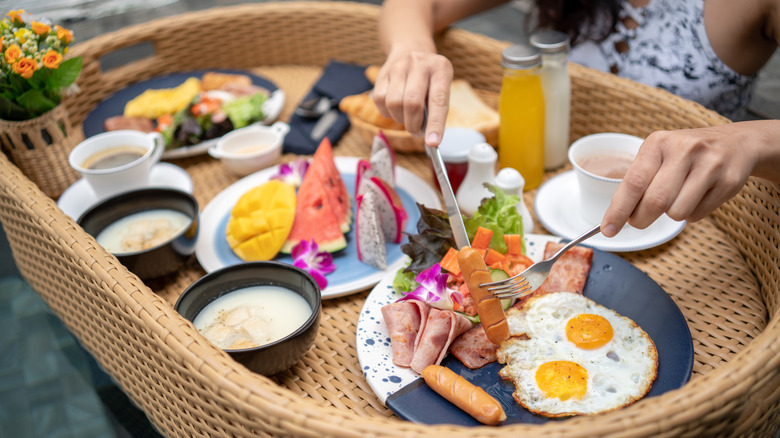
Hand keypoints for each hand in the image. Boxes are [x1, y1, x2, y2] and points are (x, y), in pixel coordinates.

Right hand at [372, 49, 452, 145]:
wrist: (410, 49)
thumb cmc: (430, 78)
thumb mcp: (441, 86)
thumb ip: (436, 108)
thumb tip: (429, 136)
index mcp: (440, 68)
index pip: (438, 100)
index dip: (435, 124)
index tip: (433, 143)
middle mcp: (419, 63)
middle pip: (412, 103)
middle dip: (413, 124)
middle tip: (416, 131)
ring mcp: (399, 66)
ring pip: (394, 103)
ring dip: (400, 119)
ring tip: (406, 118)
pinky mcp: (383, 73)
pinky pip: (380, 100)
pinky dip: (387, 113)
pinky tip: (395, 109)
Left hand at [601, 126, 756, 236]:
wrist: (736, 143)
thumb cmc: (685, 154)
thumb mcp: (659, 155)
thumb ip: (639, 181)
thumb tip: (617, 217)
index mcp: (658, 143)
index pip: (633, 182)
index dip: (618, 210)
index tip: (607, 230)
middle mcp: (684, 149)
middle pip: (655, 202)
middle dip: (641, 219)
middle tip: (639, 221)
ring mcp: (710, 164)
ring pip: (676, 213)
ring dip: (671, 215)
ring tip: (678, 197)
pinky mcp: (729, 181)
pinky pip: (698, 215)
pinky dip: (691, 214)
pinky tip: (698, 196)